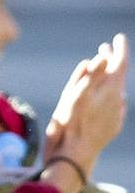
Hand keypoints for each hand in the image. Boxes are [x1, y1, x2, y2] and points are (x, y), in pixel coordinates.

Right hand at [45, 33, 127, 177]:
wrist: (75, 155)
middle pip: (119, 75)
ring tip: (100, 70)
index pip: (121, 62)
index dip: (120, 48)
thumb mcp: (76, 93)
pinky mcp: (113, 125)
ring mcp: (117, 114)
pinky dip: (107, 94)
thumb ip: (91, 73)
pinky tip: (99, 96)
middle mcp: (119, 101)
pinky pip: (113, 105)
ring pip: (116, 90)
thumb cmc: (71, 122)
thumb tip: (104, 57)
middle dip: (113, 60)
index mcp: (111, 90)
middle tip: (106, 48)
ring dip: (109, 78)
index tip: (118, 37)